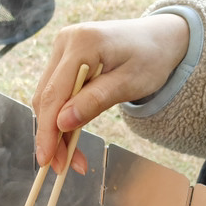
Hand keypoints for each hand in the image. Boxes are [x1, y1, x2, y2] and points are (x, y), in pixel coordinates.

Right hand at [32, 14, 189, 173]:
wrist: (159, 38)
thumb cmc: (151, 58)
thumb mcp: (130, 83)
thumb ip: (95, 101)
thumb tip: (62, 123)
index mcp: (82, 43)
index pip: (54, 93)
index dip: (47, 130)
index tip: (47, 160)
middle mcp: (65, 42)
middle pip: (46, 97)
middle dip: (51, 136)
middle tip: (63, 167)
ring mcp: (62, 49)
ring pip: (47, 99)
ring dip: (56, 131)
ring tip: (73, 159)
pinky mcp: (63, 59)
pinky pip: (56, 94)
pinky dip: (62, 119)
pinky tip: (72, 138)